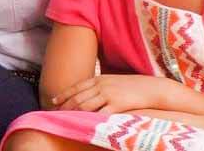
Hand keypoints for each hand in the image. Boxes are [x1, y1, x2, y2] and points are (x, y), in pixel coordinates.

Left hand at [52, 75, 175, 113]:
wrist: (151, 88)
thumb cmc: (131, 86)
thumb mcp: (112, 82)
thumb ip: (99, 87)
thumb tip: (87, 94)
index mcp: (99, 79)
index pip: (76, 87)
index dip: (63, 94)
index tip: (52, 101)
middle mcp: (101, 86)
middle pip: (77, 97)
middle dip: (65, 106)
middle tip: (55, 114)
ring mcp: (109, 95)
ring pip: (85, 105)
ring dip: (73, 113)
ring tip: (66, 120)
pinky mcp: (117, 105)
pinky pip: (100, 113)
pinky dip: (91, 118)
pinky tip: (84, 123)